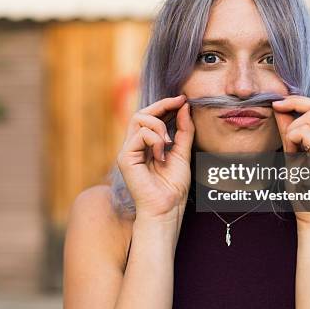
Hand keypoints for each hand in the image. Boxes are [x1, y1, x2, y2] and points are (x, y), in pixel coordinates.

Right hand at [116, 95, 194, 220]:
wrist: (168, 208)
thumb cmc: (174, 186)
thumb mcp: (183, 152)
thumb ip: (184, 130)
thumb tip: (184, 107)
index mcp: (146, 144)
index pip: (150, 116)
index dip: (165, 105)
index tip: (183, 99)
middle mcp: (134, 145)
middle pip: (141, 112)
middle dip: (162, 105)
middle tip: (179, 103)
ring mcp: (127, 151)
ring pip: (139, 118)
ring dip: (159, 127)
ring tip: (169, 143)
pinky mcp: (124, 157)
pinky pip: (139, 134)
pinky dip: (155, 141)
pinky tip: (161, 156)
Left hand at [271, 96, 309, 227]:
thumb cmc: (305, 190)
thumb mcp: (294, 154)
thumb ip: (289, 131)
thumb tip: (280, 108)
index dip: (300, 100)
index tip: (279, 102)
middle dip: (294, 102)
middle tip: (275, 106)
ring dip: (292, 129)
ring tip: (291, 150)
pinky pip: (305, 131)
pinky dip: (292, 138)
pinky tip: (292, 155)